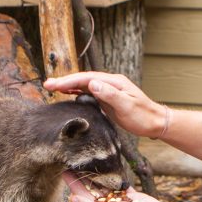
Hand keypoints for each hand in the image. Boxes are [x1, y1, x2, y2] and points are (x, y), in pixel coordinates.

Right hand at [44, 72, 167, 138]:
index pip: (87, 78)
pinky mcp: (108, 99)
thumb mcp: (126, 106)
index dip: (70, 80)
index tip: (55, 84)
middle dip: (65, 81)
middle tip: (46, 84)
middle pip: (83, 79)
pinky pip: (89, 93)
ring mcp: (108, 90)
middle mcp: (110, 83)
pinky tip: (68, 94)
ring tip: (52, 87)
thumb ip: (110, 94)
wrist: (155, 123)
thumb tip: (92, 83)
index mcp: (114, 82)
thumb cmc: (143, 116)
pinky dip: (76, 92)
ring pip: (84, 85)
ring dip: (69, 86)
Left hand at [64, 172, 177, 201]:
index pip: (81, 197)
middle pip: (91, 191)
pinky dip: (115, 177)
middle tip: (73, 163)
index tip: (64, 172)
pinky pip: (120, 185)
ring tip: (88, 162)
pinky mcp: (132, 196)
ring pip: (105, 187)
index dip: (73, 185)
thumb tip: (72, 198)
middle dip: (82, 178)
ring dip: (97, 176)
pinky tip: (109, 168)